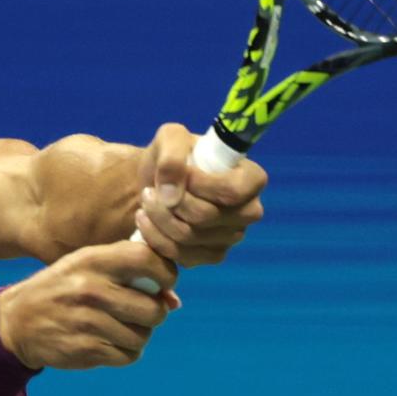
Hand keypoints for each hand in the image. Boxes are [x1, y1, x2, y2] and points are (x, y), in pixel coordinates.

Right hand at [0, 242, 179, 369]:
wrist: (16, 322)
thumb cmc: (61, 289)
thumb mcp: (86, 266)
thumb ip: (128, 272)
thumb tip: (174, 301)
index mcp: (93, 260)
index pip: (147, 259)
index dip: (166, 273)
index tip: (164, 282)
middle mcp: (91, 289)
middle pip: (154, 308)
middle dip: (155, 313)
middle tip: (142, 311)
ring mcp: (88, 322)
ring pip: (143, 336)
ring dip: (139, 334)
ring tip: (121, 327)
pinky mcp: (86, 350)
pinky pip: (129, 356)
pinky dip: (126, 352)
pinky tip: (110, 342)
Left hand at [132, 123, 268, 266]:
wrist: (160, 181)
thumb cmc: (174, 155)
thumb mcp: (170, 139)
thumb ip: (172, 156)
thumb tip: (171, 194)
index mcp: (251, 179)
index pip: (232, 191)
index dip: (200, 185)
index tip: (179, 173)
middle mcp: (248, 211)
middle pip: (207, 217)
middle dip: (170, 204)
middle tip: (149, 191)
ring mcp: (231, 236)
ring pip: (191, 237)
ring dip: (159, 220)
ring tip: (145, 201)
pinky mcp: (212, 254)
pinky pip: (183, 256)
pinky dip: (157, 239)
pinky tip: (146, 221)